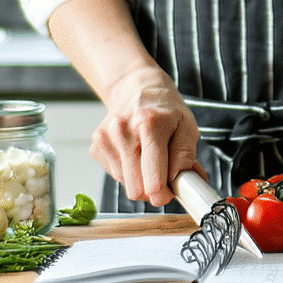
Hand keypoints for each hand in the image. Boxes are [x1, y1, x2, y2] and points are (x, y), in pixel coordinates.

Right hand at [90, 67, 203, 206]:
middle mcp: (123, 131)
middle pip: (136, 190)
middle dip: (152, 190)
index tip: (171, 192)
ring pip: (125, 185)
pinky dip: (128, 171)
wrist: (135, 87)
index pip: (153, 181)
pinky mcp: (96, 146)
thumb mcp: (187, 126)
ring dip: (140, 180)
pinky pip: (115, 175)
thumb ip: (186, 157)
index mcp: (150, 125)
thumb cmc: (165, 109)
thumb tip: (185, 185)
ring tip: (149, 158)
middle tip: (163, 175)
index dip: (164, 195)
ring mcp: (106, 138)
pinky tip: (134, 153)